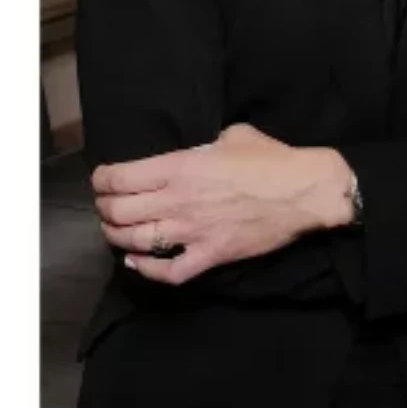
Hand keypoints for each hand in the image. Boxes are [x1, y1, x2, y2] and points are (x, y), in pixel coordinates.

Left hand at [92, 123, 352, 285]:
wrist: (305, 192)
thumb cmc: (272, 159)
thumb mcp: (232, 136)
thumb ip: (204, 145)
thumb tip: (198, 151)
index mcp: (180, 168)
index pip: (119, 178)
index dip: (102, 180)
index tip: (101, 181)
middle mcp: (178, 201)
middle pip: (119, 212)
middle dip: (105, 209)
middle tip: (107, 206)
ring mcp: (192, 232)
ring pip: (135, 242)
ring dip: (117, 237)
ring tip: (115, 232)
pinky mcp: (210, 255)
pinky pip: (168, 272)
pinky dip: (146, 270)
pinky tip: (138, 263)